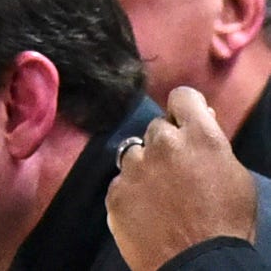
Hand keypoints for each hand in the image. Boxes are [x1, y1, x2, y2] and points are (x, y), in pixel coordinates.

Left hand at [109, 88, 257, 270]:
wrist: (198, 265)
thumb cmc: (228, 224)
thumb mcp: (236, 178)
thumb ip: (213, 144)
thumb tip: (202, 119)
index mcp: (199, 138)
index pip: (183, 97)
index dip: (185, 108)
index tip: (186, 119)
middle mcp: (163, 144)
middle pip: (158, 129)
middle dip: (167, 144)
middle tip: (179, 171)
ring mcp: (135, 166)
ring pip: (135, 152)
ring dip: (146, 166)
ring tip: (162, 194)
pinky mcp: (115, 190)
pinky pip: (122, 181)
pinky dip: (133, 192)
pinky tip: (148, 211)